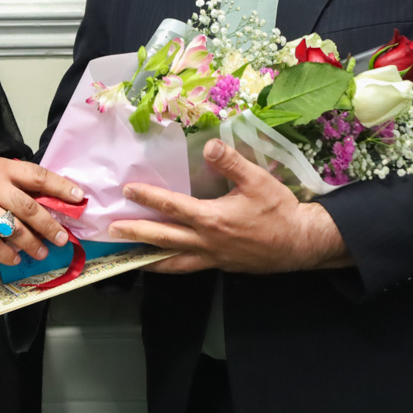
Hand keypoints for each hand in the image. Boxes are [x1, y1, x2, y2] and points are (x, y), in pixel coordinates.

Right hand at [0, 155, 83, 265]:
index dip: (60, 187)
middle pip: (30, 208)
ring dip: (31, 244)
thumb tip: (34, 190)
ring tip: (41, 253)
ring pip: (14, 230)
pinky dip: (6, 254)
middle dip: (50, 226)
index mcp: (0, 168)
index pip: (37, 176)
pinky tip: (14, 259)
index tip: (78, 197)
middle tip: (63, 238)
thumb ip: (6, 176)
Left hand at [106, 138, 351, 273]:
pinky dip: (171, 266)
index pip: (172, 206)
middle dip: (135, 234)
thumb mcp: (258, 180)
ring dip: (148, 260)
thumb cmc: (279, 210)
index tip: (128, 191)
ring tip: (128, 258)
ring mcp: (212, 258)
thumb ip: (232, 162)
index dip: (148, 197)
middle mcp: (206, 242)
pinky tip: (164, 262)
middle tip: (112, 231)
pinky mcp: (220, 266)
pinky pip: (188, 268)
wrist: (301, 243)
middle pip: (163, 239)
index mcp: (212, 219)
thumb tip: (210, 144)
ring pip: (173, 263)